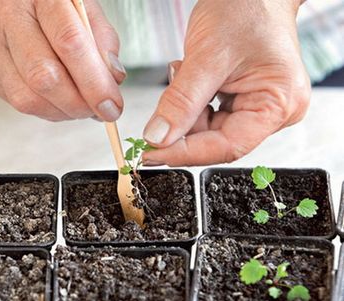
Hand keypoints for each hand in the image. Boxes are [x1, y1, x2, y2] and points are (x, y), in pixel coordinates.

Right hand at [0, 0, 124, 121]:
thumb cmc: (45, 2)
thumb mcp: (83, 7)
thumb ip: (101, 39)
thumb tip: (113, 79)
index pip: (69, 43)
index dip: (94, 83)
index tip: (112, 106)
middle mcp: (7, 18)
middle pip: (44, 77)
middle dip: (78, 105)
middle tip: (97, 110)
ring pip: (27, 98)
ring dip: (62, 112)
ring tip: (78, 105)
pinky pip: (17, 102)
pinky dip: (46, 108)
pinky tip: (57, 98)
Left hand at [142, 0, 309, 165]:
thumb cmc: (245, 8)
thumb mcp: (207, 57)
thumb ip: (181, 103)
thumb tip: (158, 138)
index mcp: (278, 103)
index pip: (227, 146)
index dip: (186, 153)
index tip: (153, 154)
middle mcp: (274, 110)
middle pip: (218, 139)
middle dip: (182, 130)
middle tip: (153, 124)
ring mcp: (259, 104)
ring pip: (210, 128)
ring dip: (186, 112)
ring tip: (182, 74)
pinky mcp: (245, 98)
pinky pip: (211, 114)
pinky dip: (191, 103)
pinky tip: (189, 78)